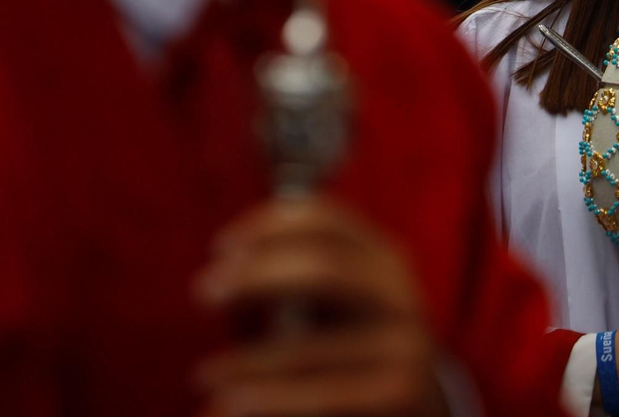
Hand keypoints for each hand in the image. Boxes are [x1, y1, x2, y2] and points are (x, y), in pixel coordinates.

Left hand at [193, 198, 447, 416]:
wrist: (416, 407)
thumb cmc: (354, 349)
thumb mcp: (335, 302)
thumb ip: (295, 280)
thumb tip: (223, 271)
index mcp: (383, 258)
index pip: (327, 219)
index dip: (268, 225)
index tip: (219, 247)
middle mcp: (399, 292)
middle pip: (325, 266)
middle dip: (256, 275)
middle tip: (203, 292)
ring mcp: (406, 343)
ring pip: (313, 347)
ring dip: (248, 360)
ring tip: (203, 374)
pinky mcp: (402, 391)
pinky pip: (323, 394)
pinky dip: (271, 400)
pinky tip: (230, 404)